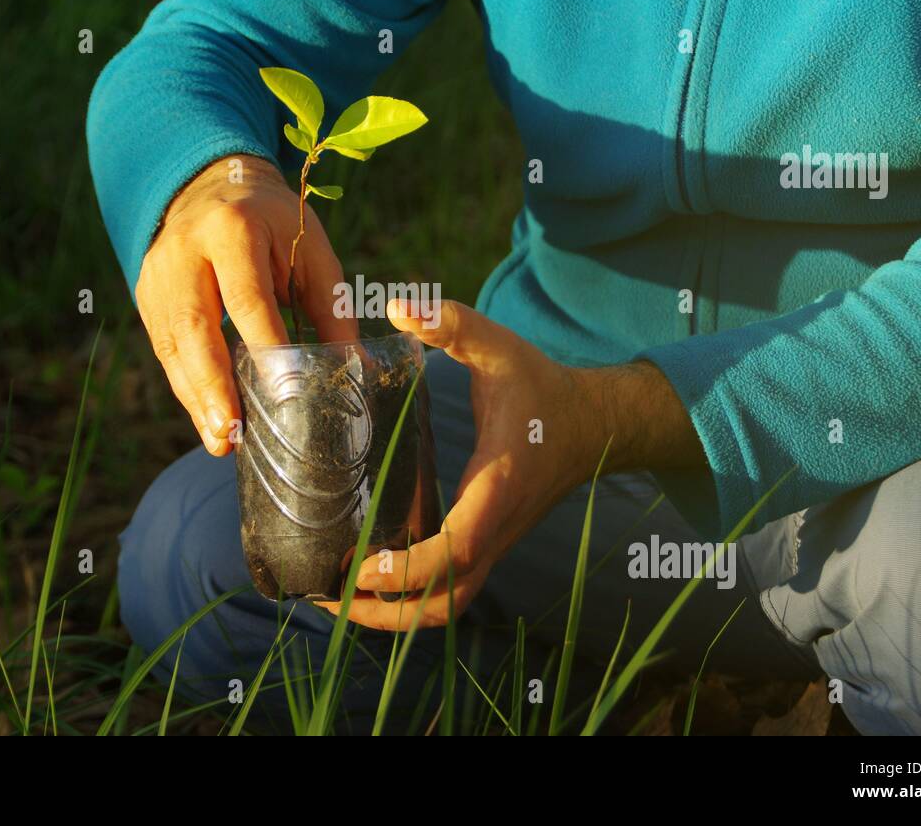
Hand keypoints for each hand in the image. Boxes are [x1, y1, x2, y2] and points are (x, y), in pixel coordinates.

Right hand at [134, 155, 356, 453]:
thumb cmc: (273, 223)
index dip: (263, 344)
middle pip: (194, 325)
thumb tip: (356, 370)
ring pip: (173, 346)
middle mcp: (185, 252)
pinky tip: (209, 419)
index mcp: (233, 230)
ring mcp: (157, 276)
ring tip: (222, 440)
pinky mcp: (146, 298)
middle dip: (212, 385)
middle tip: (232, 432)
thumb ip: (330, 307)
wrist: (208, 187)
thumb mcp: (310, 248)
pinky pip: (166, 350)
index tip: (281, 391)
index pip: (247, 296)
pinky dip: (188, 388)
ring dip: (197, 398)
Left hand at [316, 299, 702, 629]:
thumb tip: (398, 305)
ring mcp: (494, 543)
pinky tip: (366, 580)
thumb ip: (453, 324)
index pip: (458, 549)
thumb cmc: (542, 386)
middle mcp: (497, 528)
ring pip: (448, 607)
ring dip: (393, 616)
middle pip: (446, 602)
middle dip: (386, 612)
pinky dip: (409, 599)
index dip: (409, 569)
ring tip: (335, 599)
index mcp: (498, 487)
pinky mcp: (487, 544)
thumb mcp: (500, 346)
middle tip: (326, 597)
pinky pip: (450, 590)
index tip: (360, 566)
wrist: (593, 423)